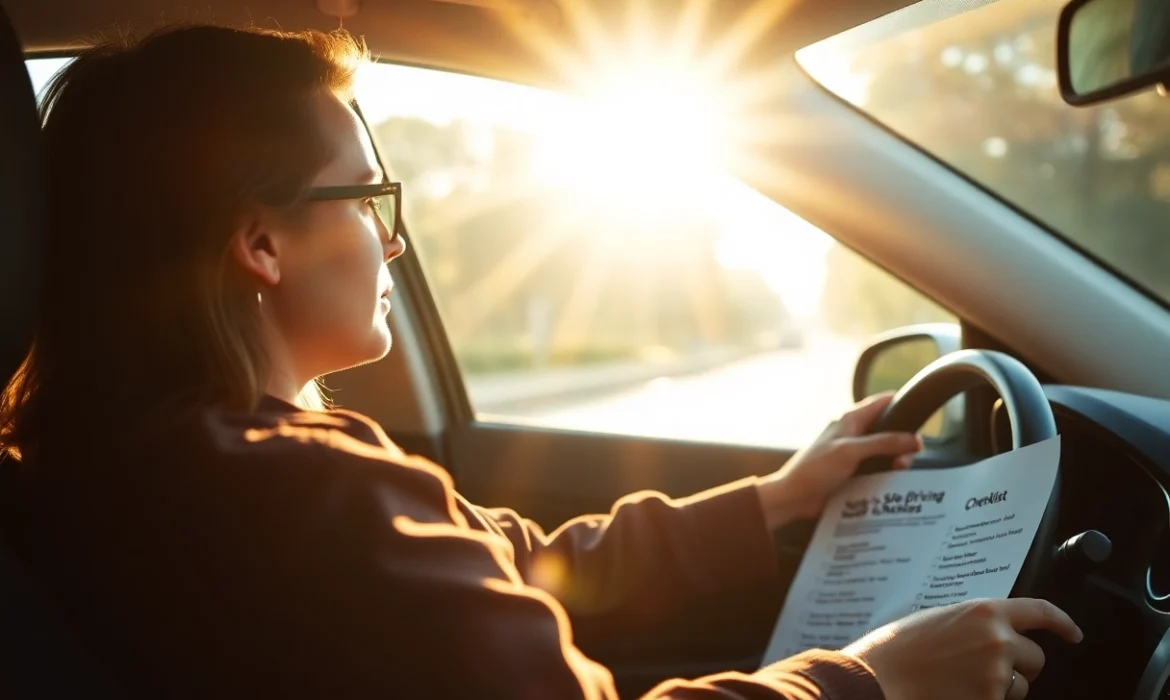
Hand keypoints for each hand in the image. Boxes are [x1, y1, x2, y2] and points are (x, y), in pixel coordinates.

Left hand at [755, 393, 921, 528]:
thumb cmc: (815, 469)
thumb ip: (882, 443)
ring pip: (885, 453)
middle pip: (888, 431)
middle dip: (902, 441)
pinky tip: (893, 483)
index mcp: (849, 421)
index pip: (881, 403)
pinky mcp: (853, 474)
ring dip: (895, 461)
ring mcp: (853, 455)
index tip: (921, 412)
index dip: (901, 403)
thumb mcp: (851, 451)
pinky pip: (877, 471)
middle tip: (909, 455)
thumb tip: (914, 439)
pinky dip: (887, 475)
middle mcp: (853, 435)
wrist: (794, 497)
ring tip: (899, 470)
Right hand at [843, 598, 1082, 699]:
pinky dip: (986, 699)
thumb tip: (996, 632)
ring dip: (1002, 687)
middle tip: (988, 668)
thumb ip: (974, 622)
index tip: (1073, 634)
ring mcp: (996, 674)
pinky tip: (957, 692)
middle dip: (1020, 665)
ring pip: (1020, 686)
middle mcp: (998, 640)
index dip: (1063, 623)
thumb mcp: (941, 618)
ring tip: (962, 681)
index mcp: (984, 611)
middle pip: (1035, 657)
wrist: (879, 677)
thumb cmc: (899, 646)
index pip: (1040, 612)